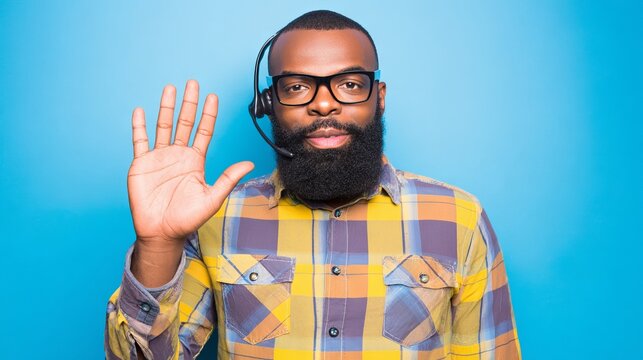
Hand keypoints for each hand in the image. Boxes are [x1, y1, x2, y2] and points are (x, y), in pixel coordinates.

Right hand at [128, 80, 252, 284]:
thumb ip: (228, 179)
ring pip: (163, 126)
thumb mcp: (212, 198)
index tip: (212, 97)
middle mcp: (178, 155)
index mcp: (195, 161)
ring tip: (170, 89)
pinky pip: (139, 141)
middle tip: (193, 83)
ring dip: (166, 108)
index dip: (208, 114)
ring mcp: (159, 158)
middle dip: (190, 103)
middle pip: (185, 123)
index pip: (203, 132)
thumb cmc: (187, 219)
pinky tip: (140, 111)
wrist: (162, 233)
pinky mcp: (141, 164)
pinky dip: (139, 126)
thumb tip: (249, 163)